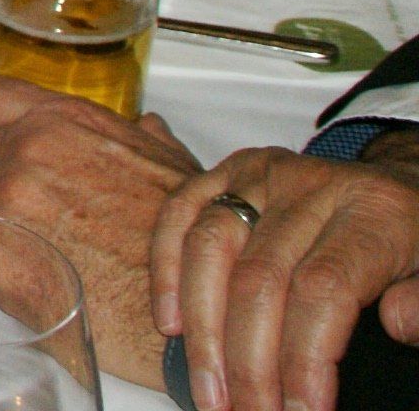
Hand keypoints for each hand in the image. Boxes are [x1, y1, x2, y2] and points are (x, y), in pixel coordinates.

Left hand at [0, 73, 204, 389]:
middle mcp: (27, 152)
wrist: (193, 317)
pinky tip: (41, 285)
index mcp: (62, 121)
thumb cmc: (188, 246)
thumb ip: (142, 137)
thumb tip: (145, 125)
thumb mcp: (174, 168)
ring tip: (47, 256)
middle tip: (30, 220)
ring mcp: (6, 203)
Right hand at [153, 148, 418, 410]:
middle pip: (259, 278)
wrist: (398, 185)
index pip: (324, 289)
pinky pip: (179, 213)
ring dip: (202, 330)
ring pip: (209, 248)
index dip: (305, 357)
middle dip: (248, 362)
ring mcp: (262, 175)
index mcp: (372, 213)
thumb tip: (399, 324)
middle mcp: (310, 187)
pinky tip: (172, 325)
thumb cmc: (414, 241)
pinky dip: (166, 269)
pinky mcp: (227, 172)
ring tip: (210, 392)